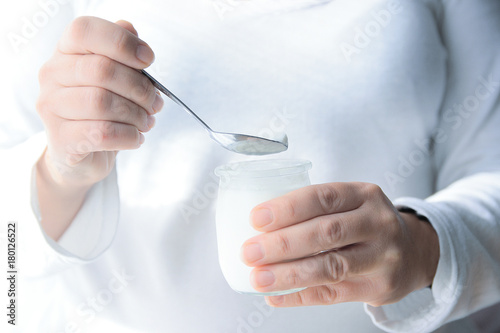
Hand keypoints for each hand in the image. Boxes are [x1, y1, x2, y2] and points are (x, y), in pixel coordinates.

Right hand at [36, 16, 162, 186]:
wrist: (82, 154)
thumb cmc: (102, 110)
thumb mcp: (114, 77)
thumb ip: (121, 52)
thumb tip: (131, 31)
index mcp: (65, 51)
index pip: (85, 31)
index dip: (121, 42)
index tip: (148, 60)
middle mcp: (52, 75)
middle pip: (102, 70)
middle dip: (140, 89)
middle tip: (155, 104)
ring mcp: (51, 107)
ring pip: (102, 103)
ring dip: (136, 114)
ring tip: (146, 122)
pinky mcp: (60, 139)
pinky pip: (102, 133)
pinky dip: (129, 136)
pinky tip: (136, 137)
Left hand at [241, 182, 438, 306]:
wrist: (415, 252)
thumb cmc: (367, 223)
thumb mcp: (352, 203)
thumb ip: (316, 210)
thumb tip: (259, 226)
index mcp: (364, 195)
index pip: (323, 197)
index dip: (288, 208)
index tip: (256, 218)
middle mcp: (377, 223)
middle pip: (326, 233)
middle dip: (283, 243)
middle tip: (250, 252)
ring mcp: (382, 257)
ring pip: (330, 267)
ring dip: (289, 274)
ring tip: (258, 279)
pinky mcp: (379, 287)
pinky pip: (333, 295)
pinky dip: (300, 296)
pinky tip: (275, 296)